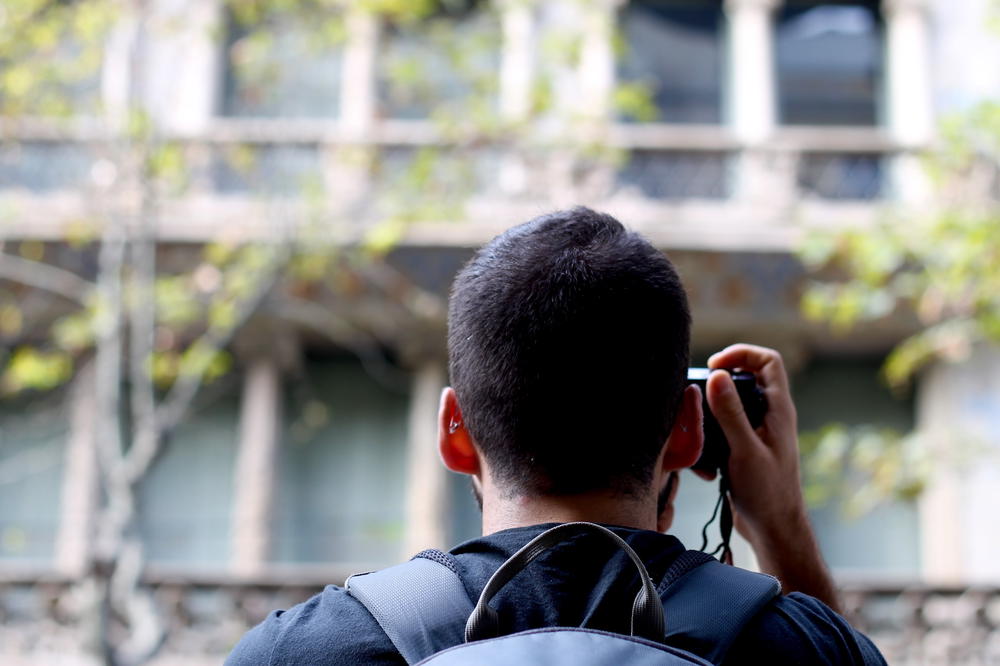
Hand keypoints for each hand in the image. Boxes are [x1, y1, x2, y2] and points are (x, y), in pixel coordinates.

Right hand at [706, 344, 839, 610]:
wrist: (773, 530)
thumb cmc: (768, 492)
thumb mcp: (746, 450)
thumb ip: (731, 413)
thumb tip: (718, 375)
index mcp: (778, 409)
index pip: (768, 360)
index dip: (742, 354)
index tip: (715, 367)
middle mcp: (769, 416)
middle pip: (744, 379)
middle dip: (717, 386)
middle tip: (697, 397)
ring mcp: (756, 432)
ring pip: (729, 406)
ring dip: (709, 417)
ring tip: (697, 435)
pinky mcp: (743, 449)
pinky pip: (722, 432)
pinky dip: (709, 441)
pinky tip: (704, 464)